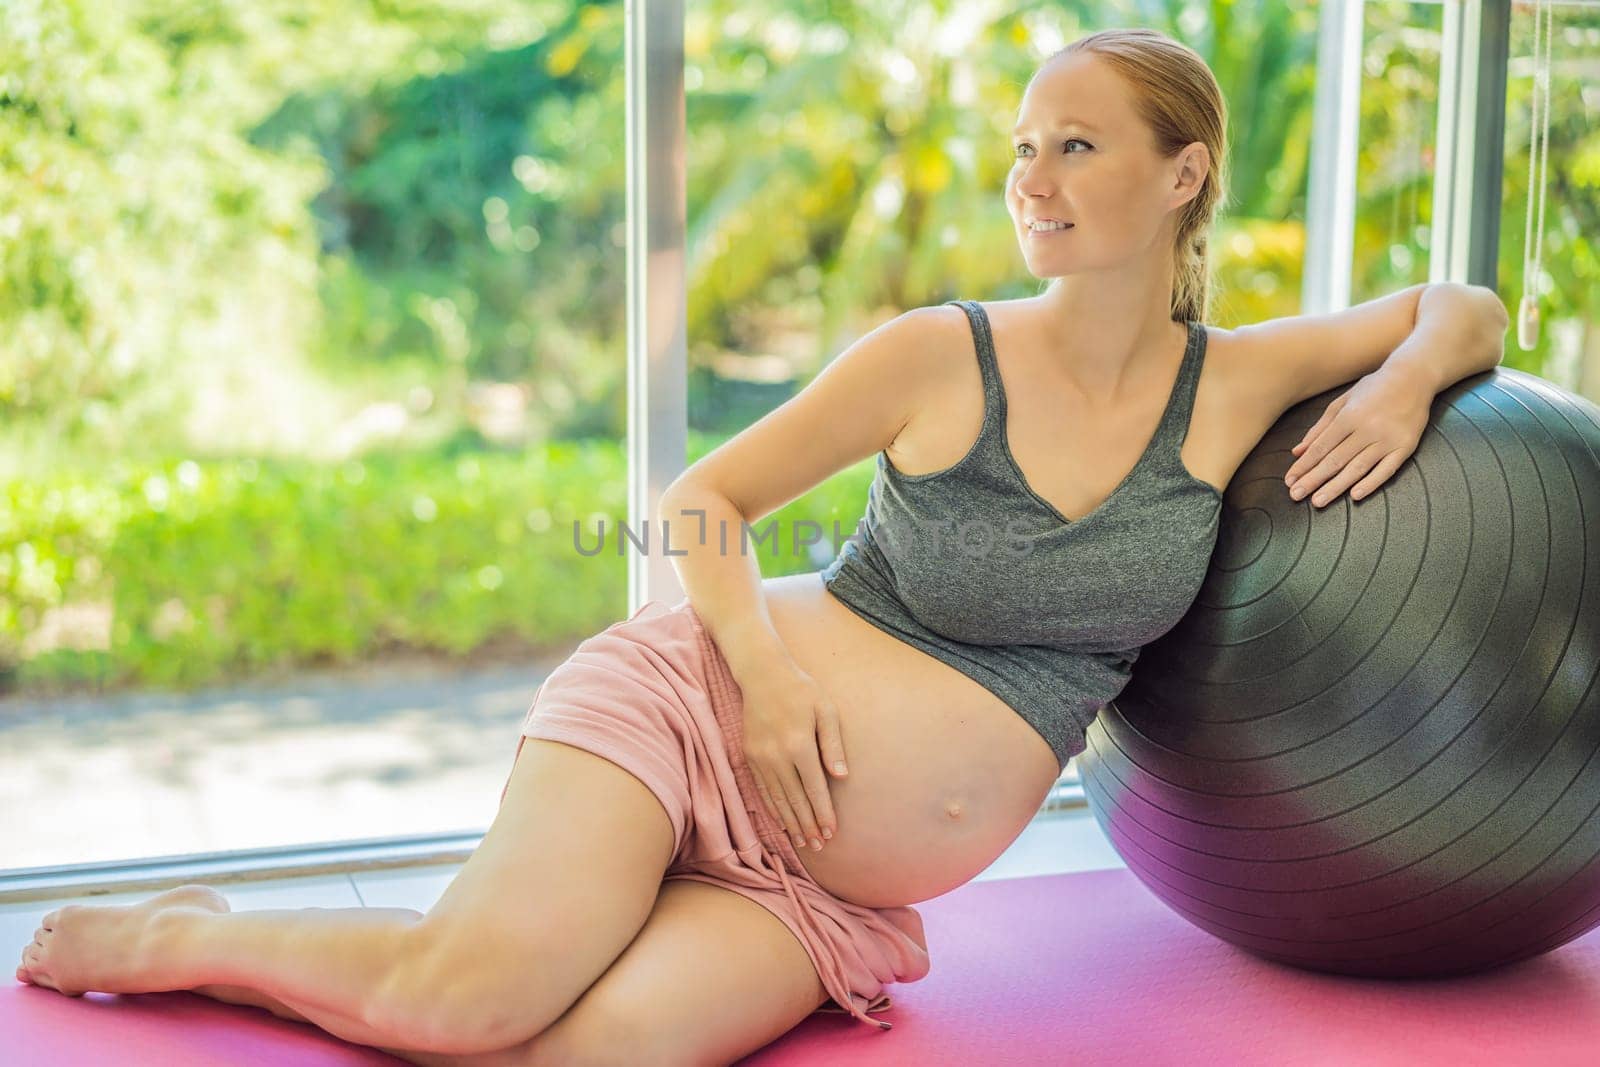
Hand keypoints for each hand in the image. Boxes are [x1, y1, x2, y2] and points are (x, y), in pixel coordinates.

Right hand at [738, 660, 847, 852]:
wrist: (762, 674)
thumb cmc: (801, 690)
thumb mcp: (826, 710)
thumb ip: (833, 745)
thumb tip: (841, 777)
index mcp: (799, 744)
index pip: (815, 788)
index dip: (823, 812)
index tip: (832, 831)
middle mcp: (777, 755)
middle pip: (795, 799)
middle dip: (808, 824)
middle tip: (819, 845)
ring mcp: (760, 757)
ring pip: (777, 798)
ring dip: (791, 822)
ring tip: (803, 842)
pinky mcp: (749, 756)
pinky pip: (762, 789)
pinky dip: (772, 808)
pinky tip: (782, 822)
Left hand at [1285, 365, 1432, 507]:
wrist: (1413, 378)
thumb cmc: (1373, 389)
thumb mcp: (1342, 402)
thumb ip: (1319, 428)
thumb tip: (1297, 451)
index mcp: (1349, 416)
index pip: (1321, 447)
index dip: (1304, 466)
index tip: (1290, 481)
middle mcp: (1367, 429)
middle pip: (1335, 460)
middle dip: (1313, 480)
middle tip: (1296, 496)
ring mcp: (1387, 439)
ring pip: (1357, 468)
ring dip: (1335, 487)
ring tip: (1318, 501)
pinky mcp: (1405, 447)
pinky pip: (1386, 470)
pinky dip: (1370, 484)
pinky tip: (1354, 496)